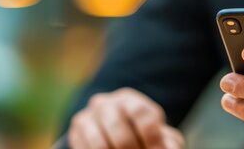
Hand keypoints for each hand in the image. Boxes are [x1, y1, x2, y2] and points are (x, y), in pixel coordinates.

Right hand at [68, 87, 184, 148]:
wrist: (111, 134)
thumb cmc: (141, 136)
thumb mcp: (158, 136)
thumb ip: (168, 142)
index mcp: (129, 100)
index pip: (141, 113)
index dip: (151, 137)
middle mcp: (105, 103)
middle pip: (119, 131)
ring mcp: (86, 117)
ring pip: (100, 144)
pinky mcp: (75, 133)